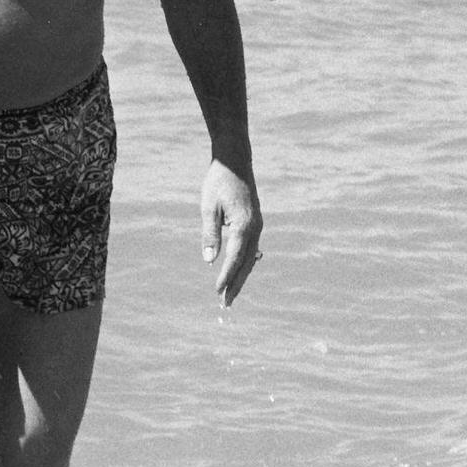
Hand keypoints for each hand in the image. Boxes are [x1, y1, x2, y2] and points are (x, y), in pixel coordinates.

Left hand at [201, 159, 262, 305]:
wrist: (235, 161)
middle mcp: (255, 228)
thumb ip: (210, 234)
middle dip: (236, 284)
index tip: (218, 292)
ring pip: (250, 258)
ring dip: (240, 276)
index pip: (235, 258)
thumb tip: (210, 260)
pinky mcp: (255, 223)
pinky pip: (251, 249)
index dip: (226, 276)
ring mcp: (258, 226)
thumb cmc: (219, 181)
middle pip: (246, 263)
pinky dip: (244, 263)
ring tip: (230, 294)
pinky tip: (238, 272)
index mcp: (244, 225)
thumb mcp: (209, 207)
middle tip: (226, 305)